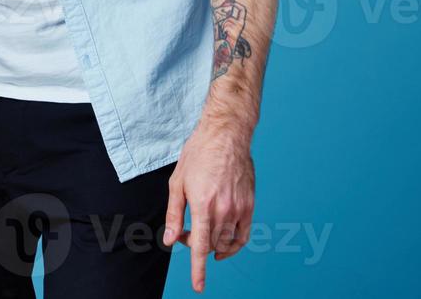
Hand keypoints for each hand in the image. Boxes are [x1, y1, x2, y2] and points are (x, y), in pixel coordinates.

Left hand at [163, 116, 255, 291]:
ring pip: (226, 241)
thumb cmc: (198, 155)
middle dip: (196, 244)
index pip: (200, 246)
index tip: (198, 286)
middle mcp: (223, 209)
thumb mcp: (177, 183)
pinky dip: (233, 244)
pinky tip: (223, 242)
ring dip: (212, 243)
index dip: (198, 269)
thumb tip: (171, 241)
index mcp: (202, 204)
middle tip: (184, 231)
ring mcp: (239, 208)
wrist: (226, 136)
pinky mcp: (249, 205)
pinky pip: (243, 235)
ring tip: (200, 228)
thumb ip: (175, 214)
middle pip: (211, 244)